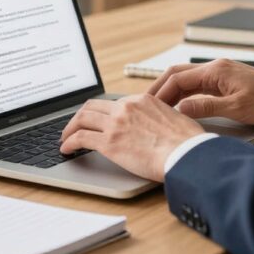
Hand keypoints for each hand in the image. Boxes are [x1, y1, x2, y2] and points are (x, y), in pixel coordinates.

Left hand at [59, 94, 204, 181]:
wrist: (186, 153)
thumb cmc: (187, 142)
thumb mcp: (174, 118)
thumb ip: (159, 117)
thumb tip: (158, 127)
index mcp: (141, 100)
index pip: (113, 103)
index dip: (102, 113)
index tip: (99, 121)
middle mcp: (126, 107)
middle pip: (93, 106)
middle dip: (81, 116)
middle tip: (76, 125)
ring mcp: (115, 124)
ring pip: (82, 119)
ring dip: (70, 128)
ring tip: (65, 137)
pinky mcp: (109, 143)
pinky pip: (81, 138)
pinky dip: (70, 142)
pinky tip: (67, 149)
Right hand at [147, 59, 253, 124]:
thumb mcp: (235, 109)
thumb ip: (205, 108)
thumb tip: (180, 110)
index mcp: (215, 70)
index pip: (178, 78)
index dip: (160, 92)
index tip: (148, 106)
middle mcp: (216, 67)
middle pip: (178, 74)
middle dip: (161, 89)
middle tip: (145, 105)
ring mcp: (221, 73)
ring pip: (188, 79)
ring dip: (172, 92)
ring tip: (159, 108)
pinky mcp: (226, 81)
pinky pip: (199, 85)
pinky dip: (185, 94)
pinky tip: (181, 106)